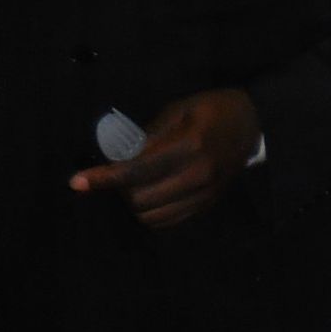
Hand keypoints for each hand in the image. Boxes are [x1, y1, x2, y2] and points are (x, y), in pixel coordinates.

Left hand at [68, 88, 258, 227]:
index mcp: (189, 145)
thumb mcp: (179, 109)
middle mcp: (197, 174)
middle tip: (122, 171)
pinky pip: (167, 222)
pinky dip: (151, 213)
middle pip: (139, 199)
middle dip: (120, 189)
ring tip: (138, 183)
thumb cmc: (212, 110)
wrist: (253, 124)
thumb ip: (148, 135)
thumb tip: (117, 157)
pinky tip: (152, 194)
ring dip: (134, 203)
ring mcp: (204, 193)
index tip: (76, 182)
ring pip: (151, 216)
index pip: (135, 171)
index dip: (103, 179)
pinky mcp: (207, 204)